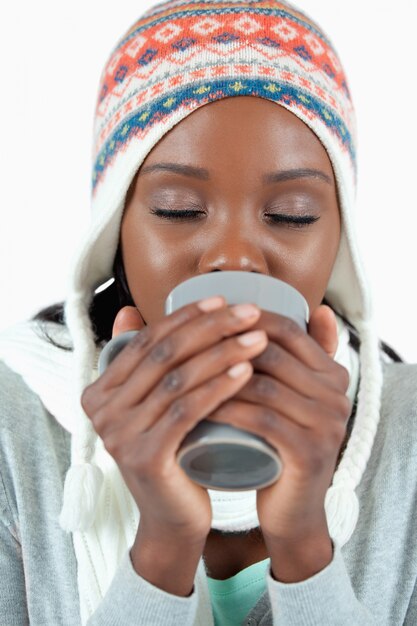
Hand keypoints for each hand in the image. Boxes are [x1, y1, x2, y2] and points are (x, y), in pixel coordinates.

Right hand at [80, 298, 267, 587]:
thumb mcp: (155, 402)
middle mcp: (100, 410)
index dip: (186, 316)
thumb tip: (128, 312)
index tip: (224, 299)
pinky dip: (218, 388)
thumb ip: (140, 361)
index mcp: (100, 390)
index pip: (147, 340)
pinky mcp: (144, 457)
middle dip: (211, 328)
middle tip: (250, 313)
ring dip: (223, 354)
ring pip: (178, 379)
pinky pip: (186, 411)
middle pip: (164, 354)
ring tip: (258, 340)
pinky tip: (246, 373)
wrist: (173, 517)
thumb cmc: (173, 451)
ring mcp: (118, 435)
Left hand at [206, 305, 350, 580]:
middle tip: (187, 347)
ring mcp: (327, 424)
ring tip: (185, 375)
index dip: (246, 318)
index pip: (289, 329)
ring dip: (219, 376)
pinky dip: (227, 409)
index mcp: (333, 373)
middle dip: (225, 344)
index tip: (207, 321)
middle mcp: (337, 394)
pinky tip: (198, 406)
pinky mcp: (309, 452)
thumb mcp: (290, 398)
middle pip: (273, 353)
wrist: (293, 510)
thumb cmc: (279, 446)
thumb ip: (297, 360)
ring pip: (264, 385)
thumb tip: (315, 311)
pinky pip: (261, 419)